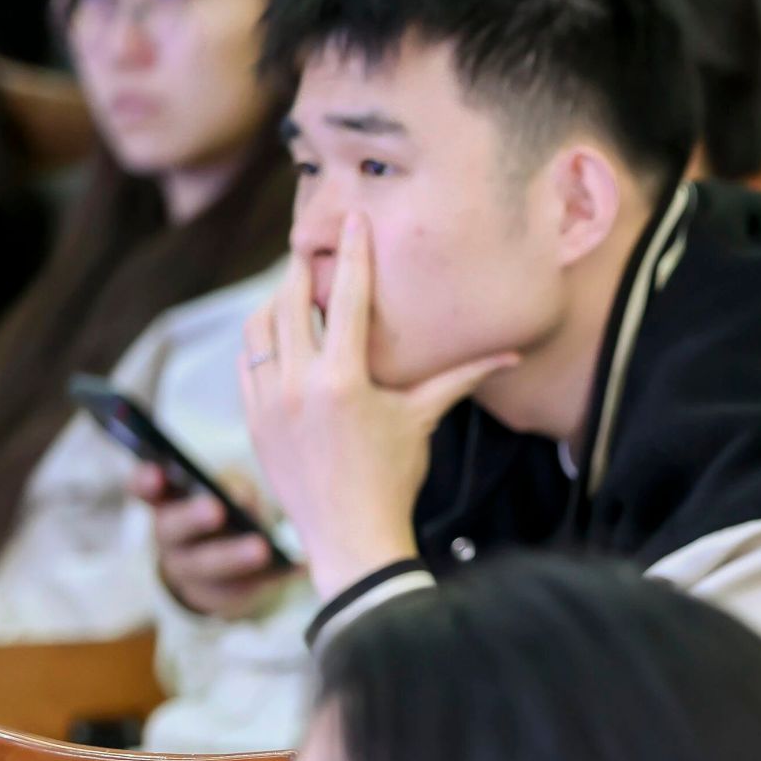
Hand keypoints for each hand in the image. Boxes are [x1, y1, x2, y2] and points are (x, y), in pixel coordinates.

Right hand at [132, 463, 293, 619]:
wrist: (225, 570)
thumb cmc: (223, 511)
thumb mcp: (225, 491)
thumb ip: (229, 486)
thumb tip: (241, 496)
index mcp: (166, 503)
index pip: (144, 489)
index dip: (146, 481)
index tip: (157, 472)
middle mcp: (172, 537)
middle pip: (174, 529)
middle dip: (193, 519)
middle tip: (215, 509)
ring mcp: (194, 570)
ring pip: (208, 565)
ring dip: (234, 556)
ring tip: (261, 549)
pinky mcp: (226, 593)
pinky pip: (249, 585)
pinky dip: (275, 575)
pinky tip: (297, 566)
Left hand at [241, 211, 516, 599]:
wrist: (351, 538)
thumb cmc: (394, 479)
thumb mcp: (422, 421)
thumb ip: (459, 379)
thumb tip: (512, 354)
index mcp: (343, 379)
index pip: (348, 299)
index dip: (352, 255)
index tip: (350, 222)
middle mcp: (299, 384)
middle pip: (289, 302)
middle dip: (300, 271)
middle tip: (310, 249)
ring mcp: (269, 403)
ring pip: (258, 330)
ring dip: (274, 304)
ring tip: (292, 293)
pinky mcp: (254, 421)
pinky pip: (248, 365)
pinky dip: (260, 344)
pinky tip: (277, 339)